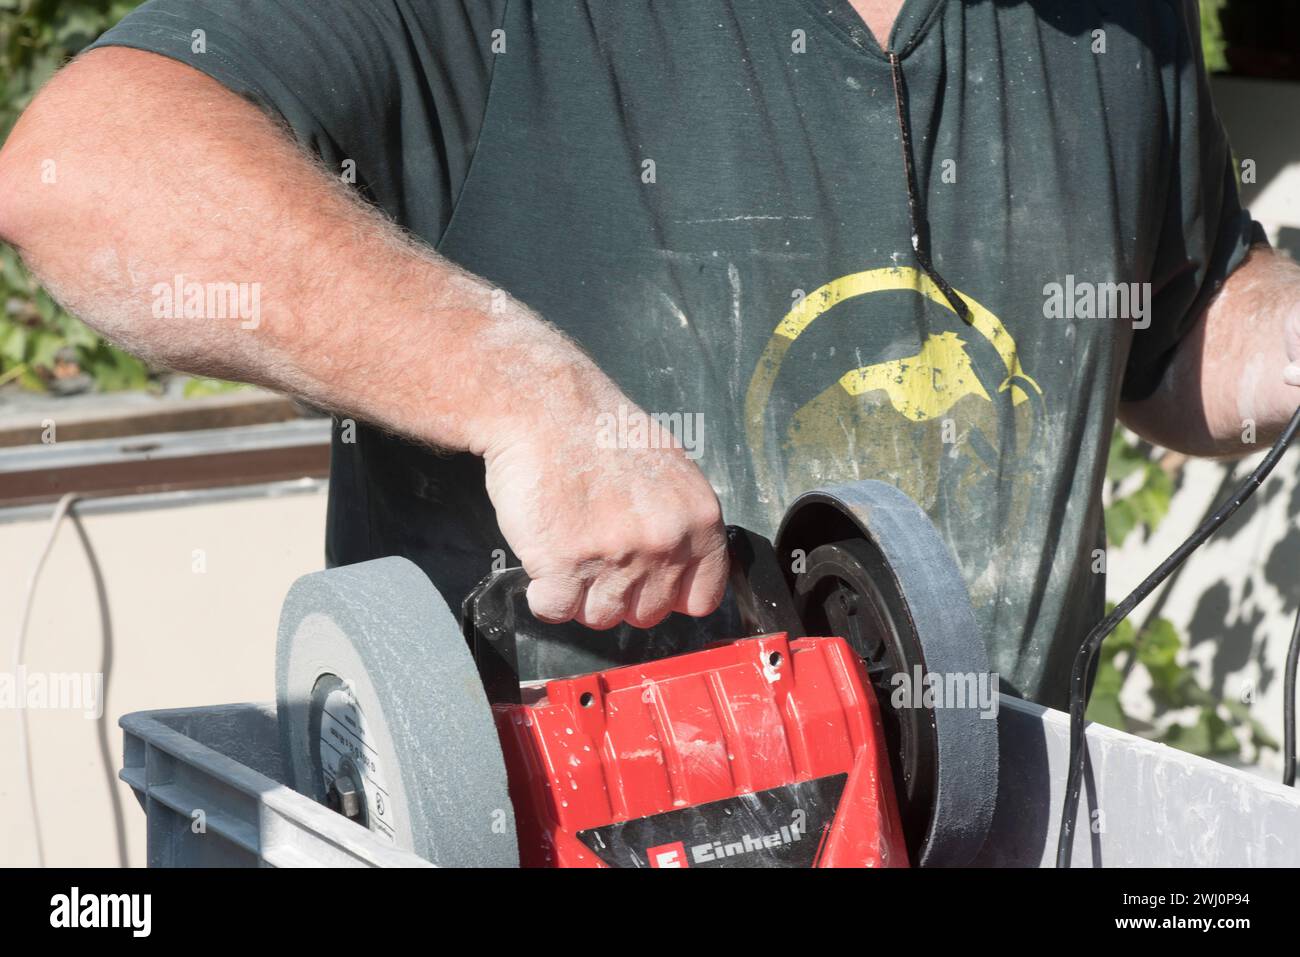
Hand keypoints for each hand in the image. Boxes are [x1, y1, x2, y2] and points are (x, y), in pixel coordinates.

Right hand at [482, 394, 727, 629]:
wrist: (546, 408)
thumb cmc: (600, 432)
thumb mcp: (670, 469)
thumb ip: (683, 524)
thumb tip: (684, 570)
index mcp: (698, 519)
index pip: (701, 599)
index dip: (669, 596)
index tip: (649, 585)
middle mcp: (664, 542)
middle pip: (645, 614)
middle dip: (619, 594)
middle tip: (597, 552)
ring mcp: (615, 556)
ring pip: (599, 617)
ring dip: (579, 593)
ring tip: (569, 545)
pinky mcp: (564, 564)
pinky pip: (555, 610)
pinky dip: (543, 594)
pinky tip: (544, 557)